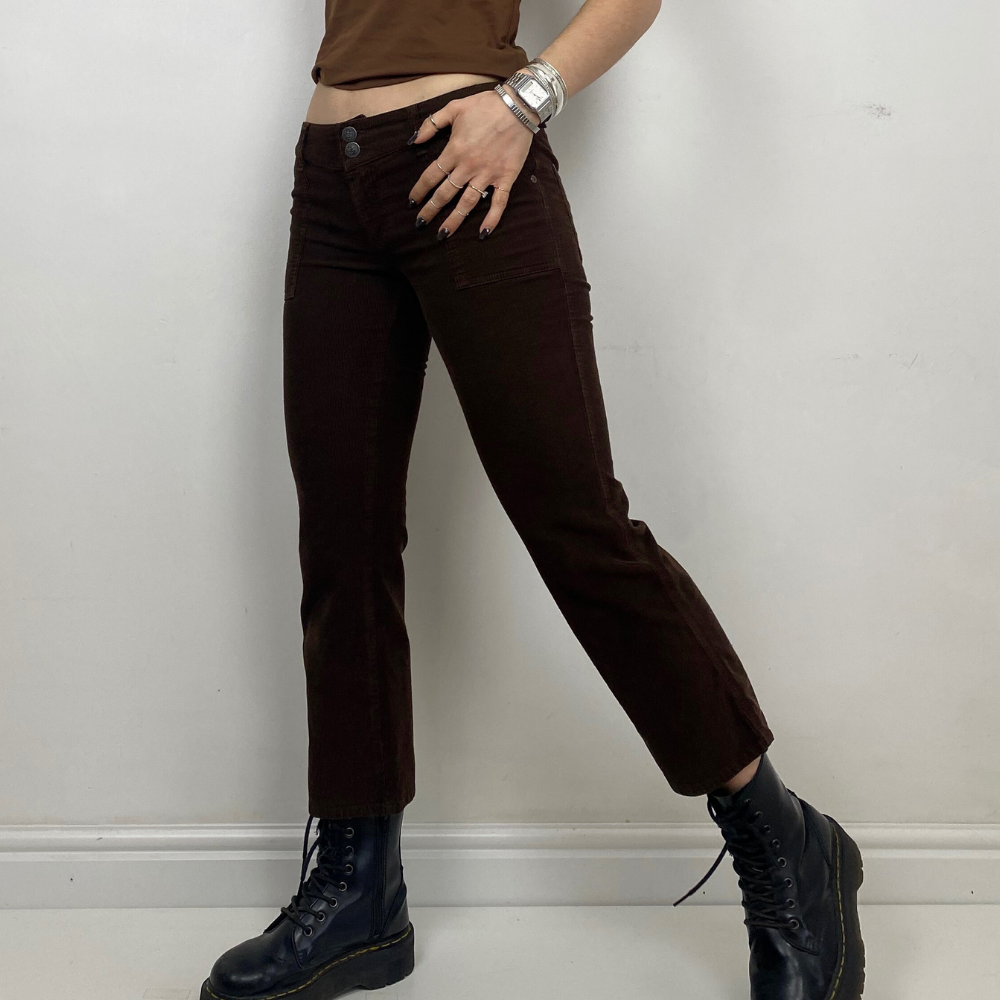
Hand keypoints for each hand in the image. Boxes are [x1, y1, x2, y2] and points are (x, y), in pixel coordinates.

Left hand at [407, 88, 538, 239]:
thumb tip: (414, 140)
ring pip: (467, 203)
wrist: (518, 105)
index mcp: (454, 150)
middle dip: (430, 210)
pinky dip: (491, 219)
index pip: (431, 176)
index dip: (419, 191)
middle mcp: (468, 166)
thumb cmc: (485, 105)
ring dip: (454, 220)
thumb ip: (432, 124)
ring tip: (443, 234)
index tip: (412, 202)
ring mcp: (487, 174)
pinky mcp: (505, 178)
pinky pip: (498, 203)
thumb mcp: (454, 107)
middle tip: (420, 224)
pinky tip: (482, 233)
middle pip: (445, 194)